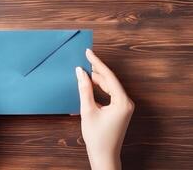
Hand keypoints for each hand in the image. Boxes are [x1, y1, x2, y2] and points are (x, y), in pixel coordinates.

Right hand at [76, 49, 133, 169]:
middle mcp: (126, 102)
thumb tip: (80, 72)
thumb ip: (84, 89)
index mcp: (122, 101)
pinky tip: (92, 85)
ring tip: (86, 72)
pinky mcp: (120, 110)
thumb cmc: (96, 136)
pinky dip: (101, 88)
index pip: (108, 76)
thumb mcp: (87, 110)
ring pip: (110, 86)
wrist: (104, 155)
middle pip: (110, 80)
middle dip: (97, 70)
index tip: (88, 52)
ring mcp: (124, 106)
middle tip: (85, 60)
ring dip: (98, 79)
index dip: (97, 62)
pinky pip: (111, 93)